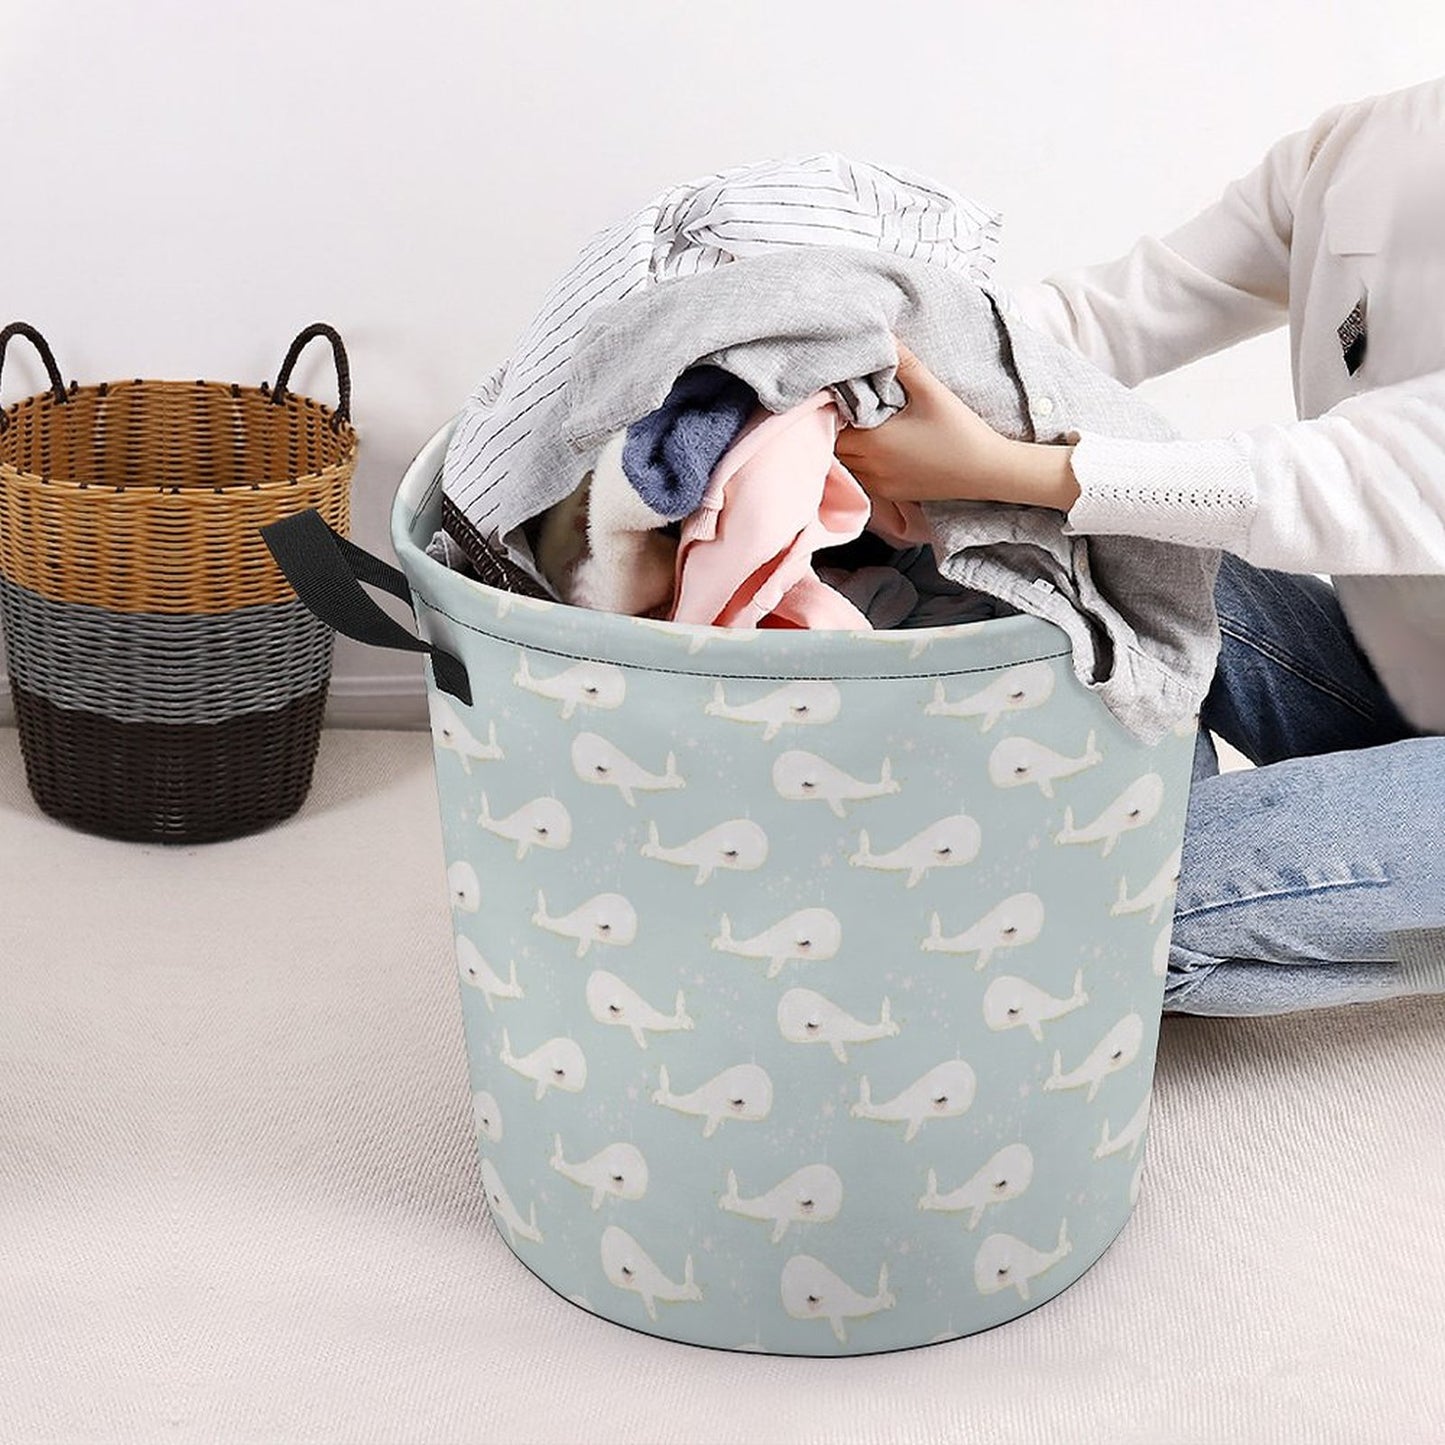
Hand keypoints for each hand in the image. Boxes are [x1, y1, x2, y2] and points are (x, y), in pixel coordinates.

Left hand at [835, 339, 1079, 511]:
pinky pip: (862, 479)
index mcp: (873, 442)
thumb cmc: (960, 431)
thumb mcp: (931, 392)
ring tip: (858, 427)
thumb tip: (884, 334)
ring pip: (846, 466)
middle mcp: (870, 468)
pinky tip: (876, 449)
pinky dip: (861, 465)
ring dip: (847, 449)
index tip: (837, 395)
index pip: (831, 428)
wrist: (987, 471)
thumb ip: (904, 363)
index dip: (829, 412)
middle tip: (845, 408)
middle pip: (833, 449)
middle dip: (834, 429)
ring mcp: (879, 485)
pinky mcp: (891, 494)